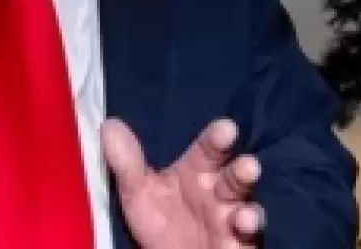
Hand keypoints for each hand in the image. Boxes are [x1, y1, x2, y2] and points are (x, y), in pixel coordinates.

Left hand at [102, 117, 263, 248]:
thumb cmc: (159, 221)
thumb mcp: (139, 194)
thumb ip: (127, 164)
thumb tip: (109, 125)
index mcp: (198, 172)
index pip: (210, 149)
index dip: (218, 138)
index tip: (226, 128)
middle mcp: (220, 193)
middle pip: (236, 178)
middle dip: (244, 172)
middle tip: (249, 166)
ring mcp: (232, 220)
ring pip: (248, 209)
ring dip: (251, 211)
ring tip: (245, 215)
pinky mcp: (239, 245)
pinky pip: (246, 240)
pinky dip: (247, 235)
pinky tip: (243, 231)